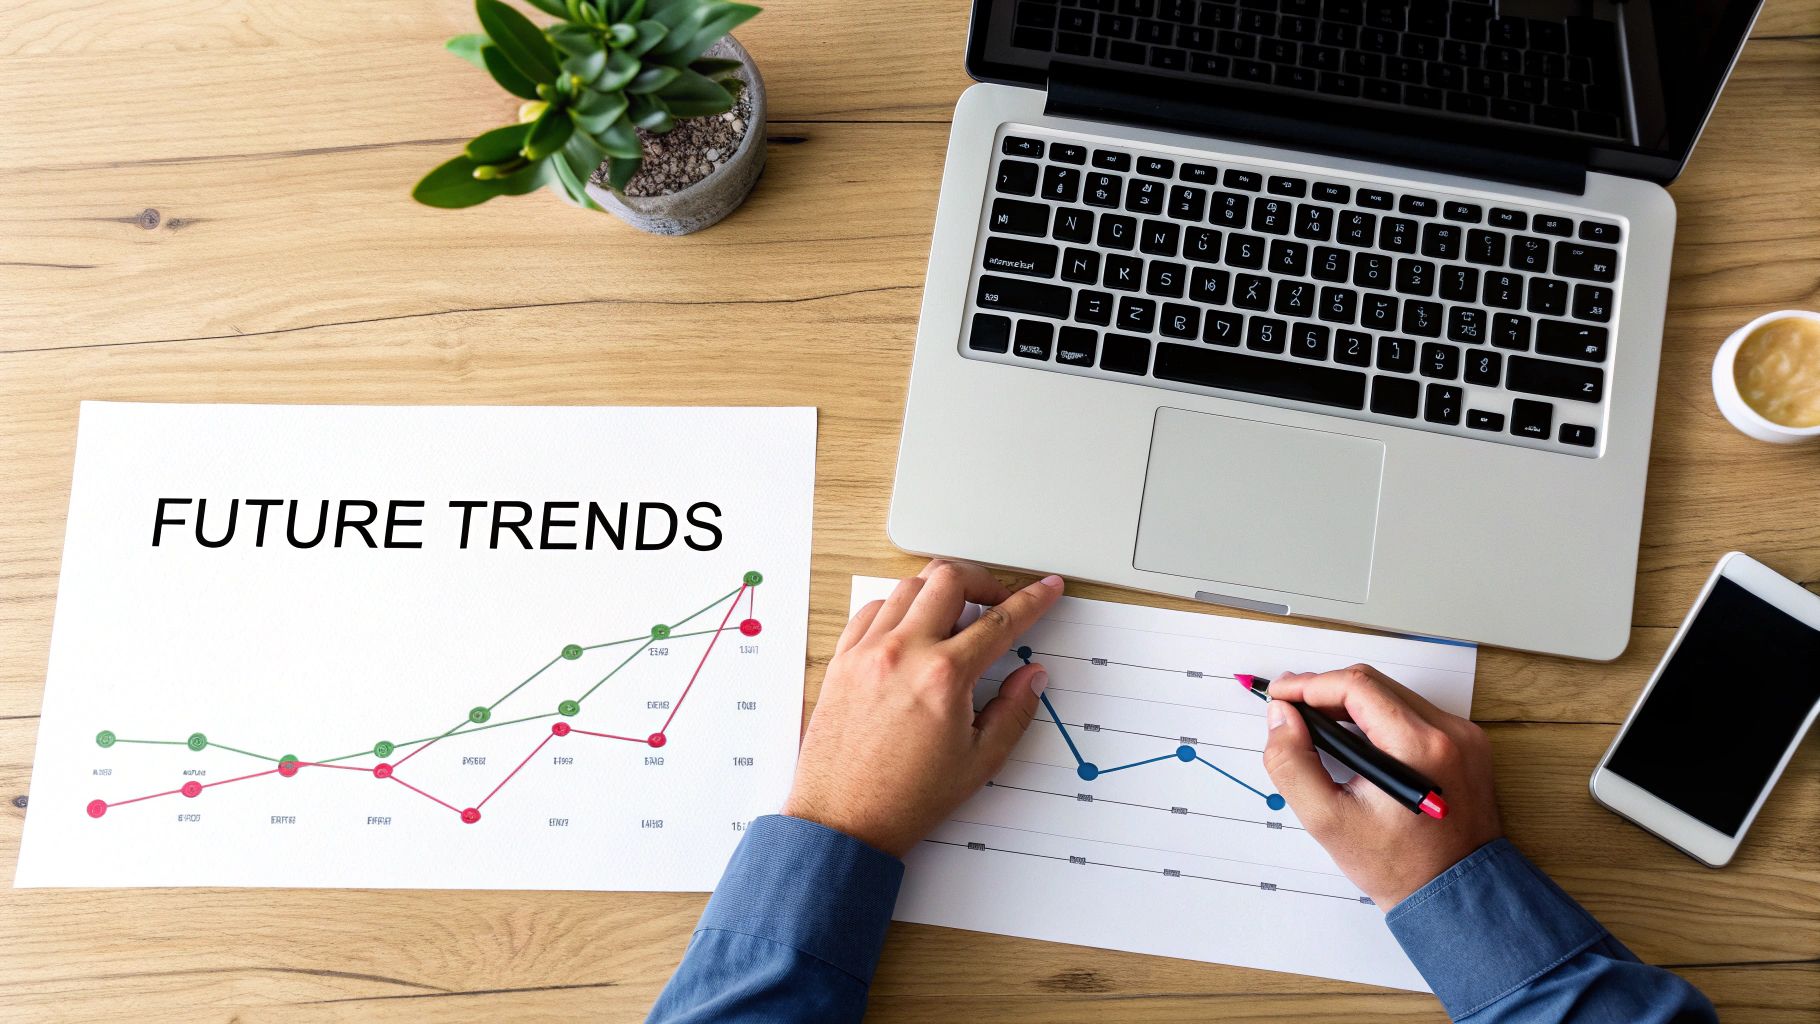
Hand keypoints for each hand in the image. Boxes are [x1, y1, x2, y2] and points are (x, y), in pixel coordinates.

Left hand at [782, 560, 1063, 856]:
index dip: (1032, 599)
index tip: (1045, 588)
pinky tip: (911, 630)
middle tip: (996, 601)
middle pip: (949, 578)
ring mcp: (867, 652)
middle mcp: (903, 652)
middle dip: (983, 580)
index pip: (1000, 621)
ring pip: (909, 586)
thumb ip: (1013, 711)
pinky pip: (872, 610)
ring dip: (939, 592)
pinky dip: (897, 608)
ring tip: (954, 617)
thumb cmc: (905, 798)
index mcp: (943, 677)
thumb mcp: (978, 761)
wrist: (843, 820)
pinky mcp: (842, 660)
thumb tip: (1033, 676)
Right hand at [1261, 664, 1502, 908]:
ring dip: (1350, 702)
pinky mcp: (1466, 746)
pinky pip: (1412, 713)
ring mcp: (1464, 737)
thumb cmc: (1398, 866)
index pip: (1355, 686)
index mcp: (1420, 746)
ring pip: (1393, 695)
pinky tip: (1353, 738)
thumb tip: (1281, 719)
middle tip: (1290, 711)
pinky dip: (1377, 717)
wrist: (1455, 896)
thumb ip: (1293, 764)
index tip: (1279, 696)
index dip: (1308, 685)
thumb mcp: (1328, 820)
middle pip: (1374, 685)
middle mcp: (1450, 732)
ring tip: (1316, 724)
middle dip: (1325, 691)